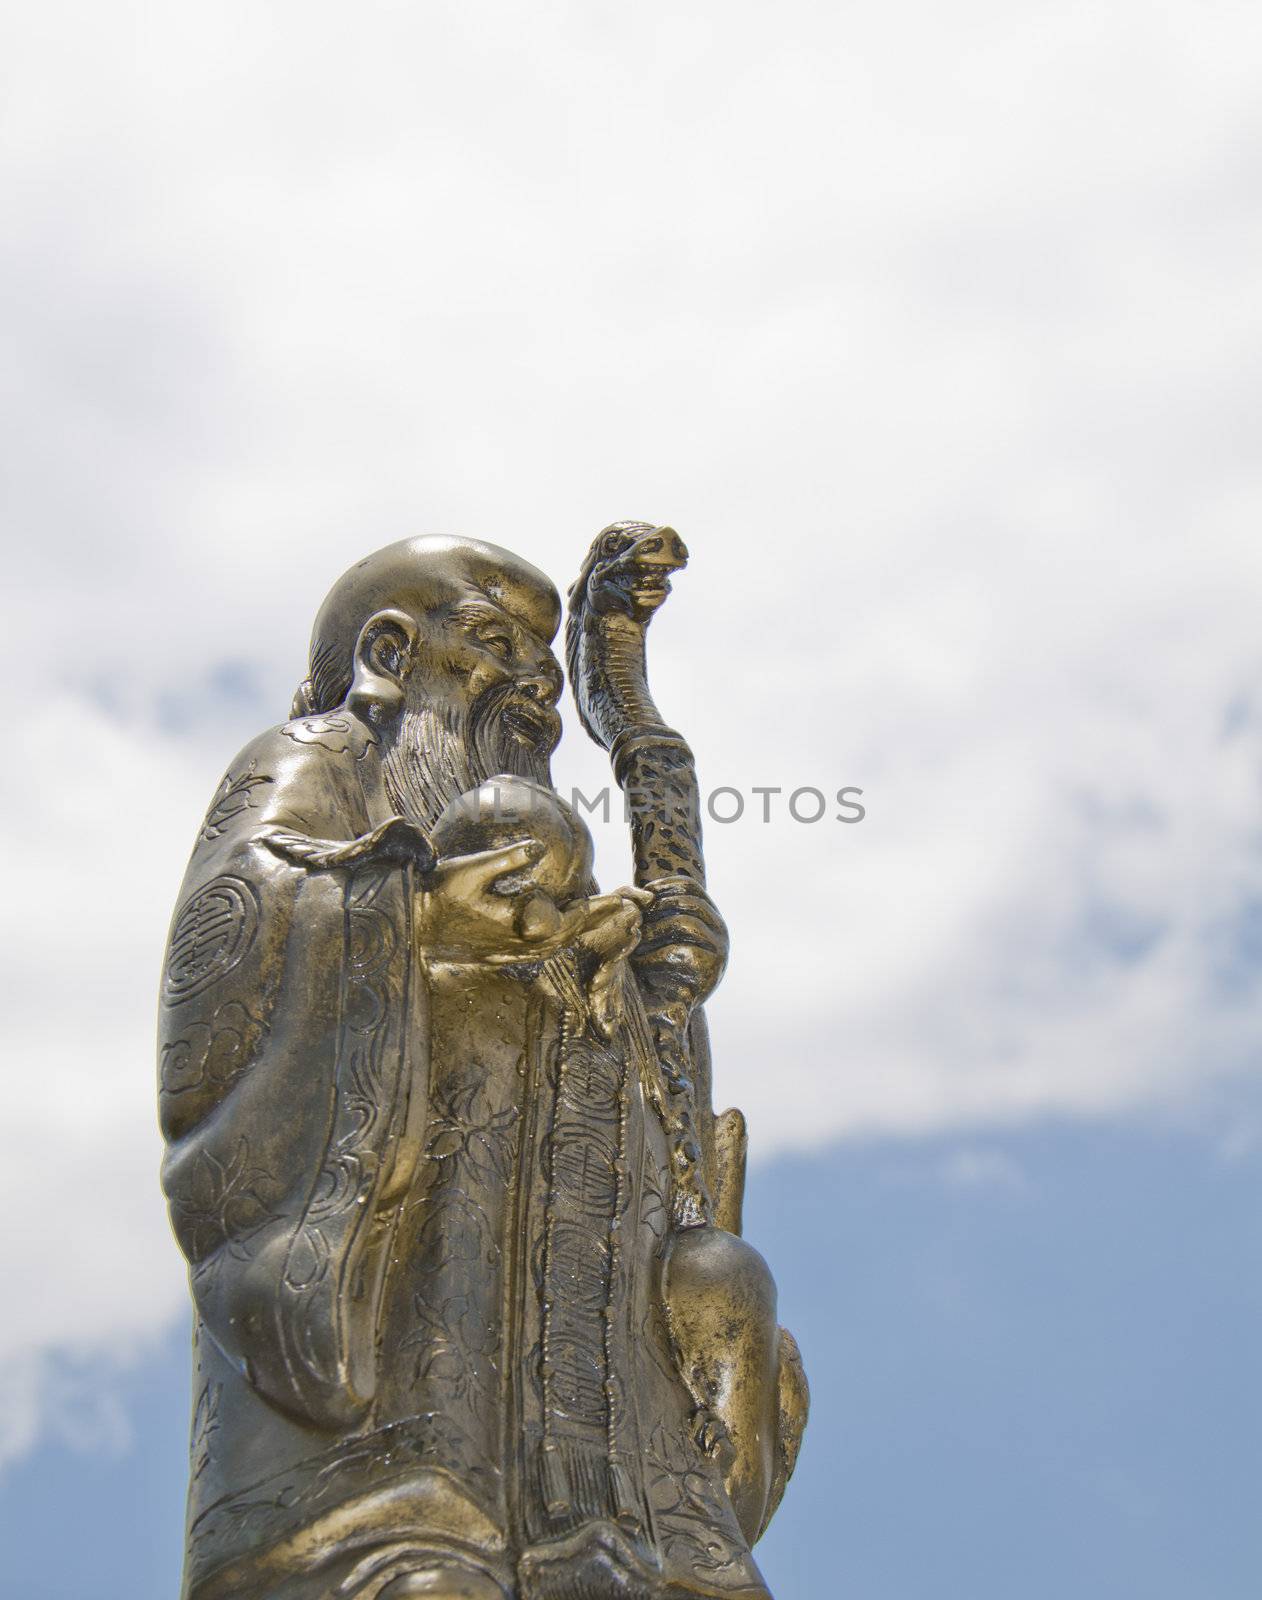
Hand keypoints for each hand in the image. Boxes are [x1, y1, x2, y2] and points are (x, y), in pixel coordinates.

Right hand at [417, 841, 647, 967]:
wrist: (414, 927)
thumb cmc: (440, 894)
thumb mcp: (470, 870)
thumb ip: (506, 860)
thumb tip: (537, 847)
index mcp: (516, 924)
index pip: (568, 921)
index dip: (595, 910)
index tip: (619, 898)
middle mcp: (518, 944)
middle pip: (570, 936)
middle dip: (597, 920)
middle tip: (625, 904)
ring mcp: (511, 954)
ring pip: (558, 945)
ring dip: (580, 929)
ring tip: (601, 912)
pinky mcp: (503, 956)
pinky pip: (542, 950)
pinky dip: (562, 937)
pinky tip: (567, 925)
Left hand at [631, 875, 728, 1009]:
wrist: (662, 1010)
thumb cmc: (650, 965)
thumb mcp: (650, 931)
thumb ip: (645, 908)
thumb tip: (638, 894)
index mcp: (706, 913)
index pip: (687, 886)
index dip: (659, 887)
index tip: (636, 901)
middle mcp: (718, 928)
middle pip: (686, 901)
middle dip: (653, 910)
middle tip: (630, 924)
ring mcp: (719, 948)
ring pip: (684, 923)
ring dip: (652, 932)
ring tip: (632, 946)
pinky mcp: (712, 970)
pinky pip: (683, 952)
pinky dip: (656, 956)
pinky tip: (641, 967)